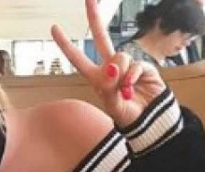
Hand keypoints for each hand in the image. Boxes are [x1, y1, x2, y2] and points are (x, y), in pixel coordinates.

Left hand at [51, 0, 166, 128]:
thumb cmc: (127, 116)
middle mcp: (110, 68)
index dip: (66, 44)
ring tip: (124, 90)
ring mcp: (127, 65)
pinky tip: (132, 86)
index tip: (54, 27)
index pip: (78, 58)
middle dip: (95, 18)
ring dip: (120, 73)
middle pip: (101, 37)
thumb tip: (111, 67)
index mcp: (96, 77)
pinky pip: (134, 65)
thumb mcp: (111, 106)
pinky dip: (132, 76)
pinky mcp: (143, 67)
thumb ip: (109, 87)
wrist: (149, 121)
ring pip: (119, 56)